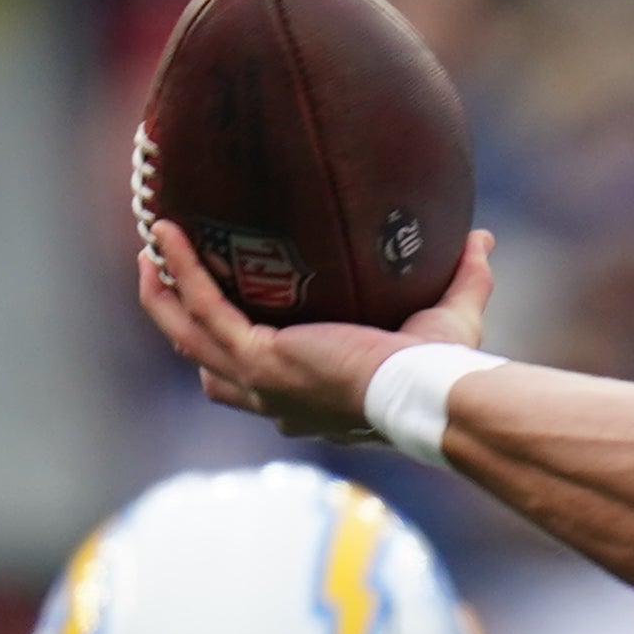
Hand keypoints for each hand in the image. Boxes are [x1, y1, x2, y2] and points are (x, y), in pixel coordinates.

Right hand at [135, 219, 497, 442]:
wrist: (429, 390)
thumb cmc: (442, 368)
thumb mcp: (450, 318)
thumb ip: (464, 280)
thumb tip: (481, 238)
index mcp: (310, 399)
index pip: (257, 387)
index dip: (233, 358)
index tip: (227, 317)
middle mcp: (277, 398)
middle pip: (205, 365)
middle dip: (180, 322)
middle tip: (165, 276)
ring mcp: (261, 381)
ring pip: (188, 335)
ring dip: (164, 293)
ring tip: (152, 248)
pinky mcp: (259, 358)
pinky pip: (203, 307)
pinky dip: (182, 270)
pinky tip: (168, 234)